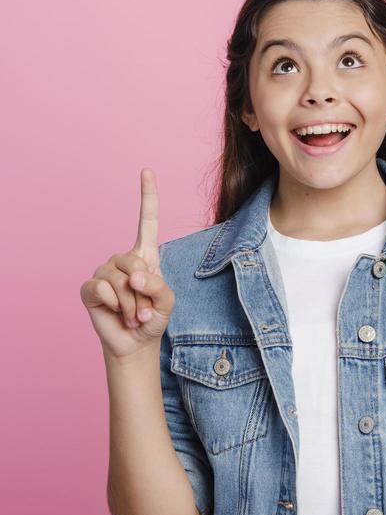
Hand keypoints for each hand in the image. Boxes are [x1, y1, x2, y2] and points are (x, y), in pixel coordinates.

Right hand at [79, 168, 174, 358]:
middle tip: (146, 311)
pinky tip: (116, 314)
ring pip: (119, 280)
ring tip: (134, 316)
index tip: (147, 170)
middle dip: (143, 291)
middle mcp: (122, 259)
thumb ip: (157, 285)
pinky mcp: (90, 288)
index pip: (146, 220)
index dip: (147, 196)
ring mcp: (103, 272)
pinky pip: (102, 289)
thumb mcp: (167, 301)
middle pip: (134, 261)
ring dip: (131, 304)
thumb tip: (132, 276)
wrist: (136, 344)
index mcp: (145, 255)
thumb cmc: (153, 317)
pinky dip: (114, 305)